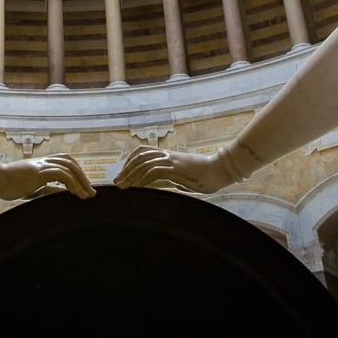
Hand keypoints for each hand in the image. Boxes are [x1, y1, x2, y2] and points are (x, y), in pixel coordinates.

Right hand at [0, 154, 95, 200]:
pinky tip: (77, 194)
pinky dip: (72, 183)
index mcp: (43, 164)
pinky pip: (60, 174)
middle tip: (92, 192)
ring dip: (81, 181)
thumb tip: (63, 193)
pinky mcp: (38, 172)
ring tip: (87, 195)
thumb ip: (49, 188)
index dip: (78, 172)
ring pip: (68, 167)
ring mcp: (41, 165)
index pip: (66, 162)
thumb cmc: (10, 185)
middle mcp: (44, 161)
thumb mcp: (34, 188)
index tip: (85, 187)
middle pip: (70, 162)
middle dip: (83, 177)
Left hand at [113, 146, 234, 193]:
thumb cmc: (204, 175)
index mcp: (168, 156)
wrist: (221, 170)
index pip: (143, 151)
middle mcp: (167, 156)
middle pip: (139, 157)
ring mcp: (172, 161)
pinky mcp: (177, 169)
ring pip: (145, 163)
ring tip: (124, 186)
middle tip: (117, 182)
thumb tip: (156, 184)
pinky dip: (144, 178)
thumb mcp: (181, 176)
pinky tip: (138, 186)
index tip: (123, 173)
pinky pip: (156, 171)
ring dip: (132, 175)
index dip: (130, 160)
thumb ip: (168, 178)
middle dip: (126, 170)